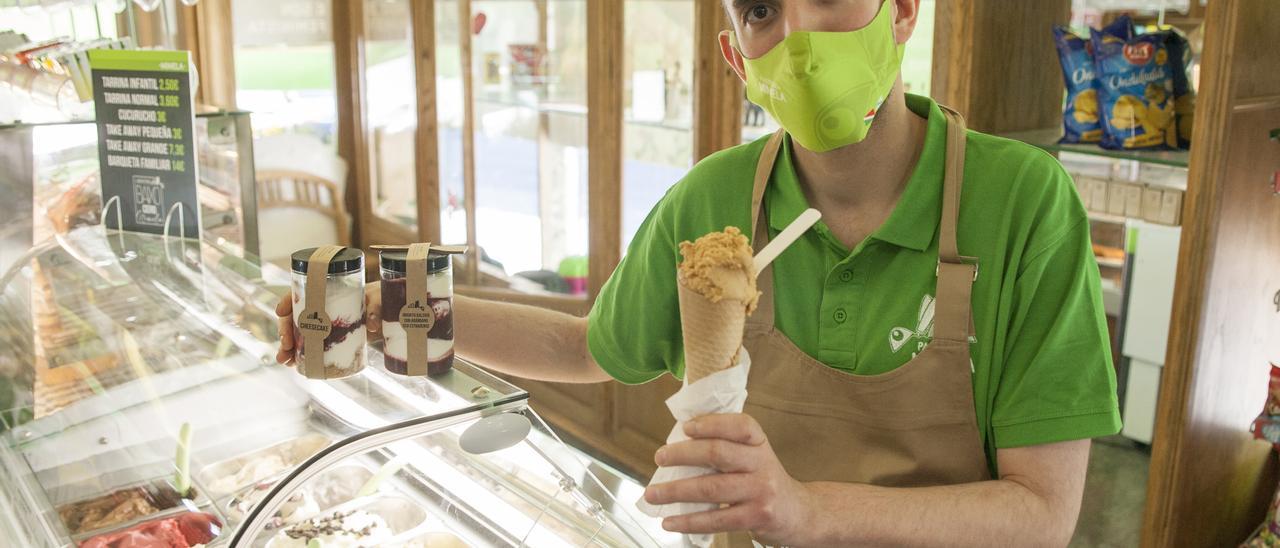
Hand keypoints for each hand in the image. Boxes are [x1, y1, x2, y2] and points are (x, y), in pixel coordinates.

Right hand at [275, 284, 381, 364]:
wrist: (388, 313)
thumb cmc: (380, 299)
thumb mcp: (378, 298)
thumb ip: (376, 307)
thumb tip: (372, 324)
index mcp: (328, 290)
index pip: (301, 291)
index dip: (288, 300)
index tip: (281, 312)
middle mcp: (321, 306)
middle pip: (295, 315)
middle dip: (285, 330)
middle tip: (286, 345)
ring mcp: (323, 324)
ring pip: (297, 333)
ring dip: (287, 346)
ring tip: (284, 360)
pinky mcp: (328, 339)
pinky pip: (308, 346)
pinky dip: (298, 355)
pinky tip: (292, 364)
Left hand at [643, 414, 816, 544]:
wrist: (798, 512)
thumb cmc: (763, 480)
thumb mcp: (753, 455)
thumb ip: (725, 446)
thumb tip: (677, 443)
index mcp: (759, 442)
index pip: (739, 425)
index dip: (711, 424)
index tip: (685, 428)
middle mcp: (762, 462)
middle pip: (718, 453)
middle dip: (683, 455)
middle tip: (659, 458)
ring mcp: (760, 490)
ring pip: (711, 488)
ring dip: (676, 491)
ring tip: (653, 494)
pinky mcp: (757, 516)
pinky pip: (717, 519)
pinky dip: (689, 521)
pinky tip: (670, 521)